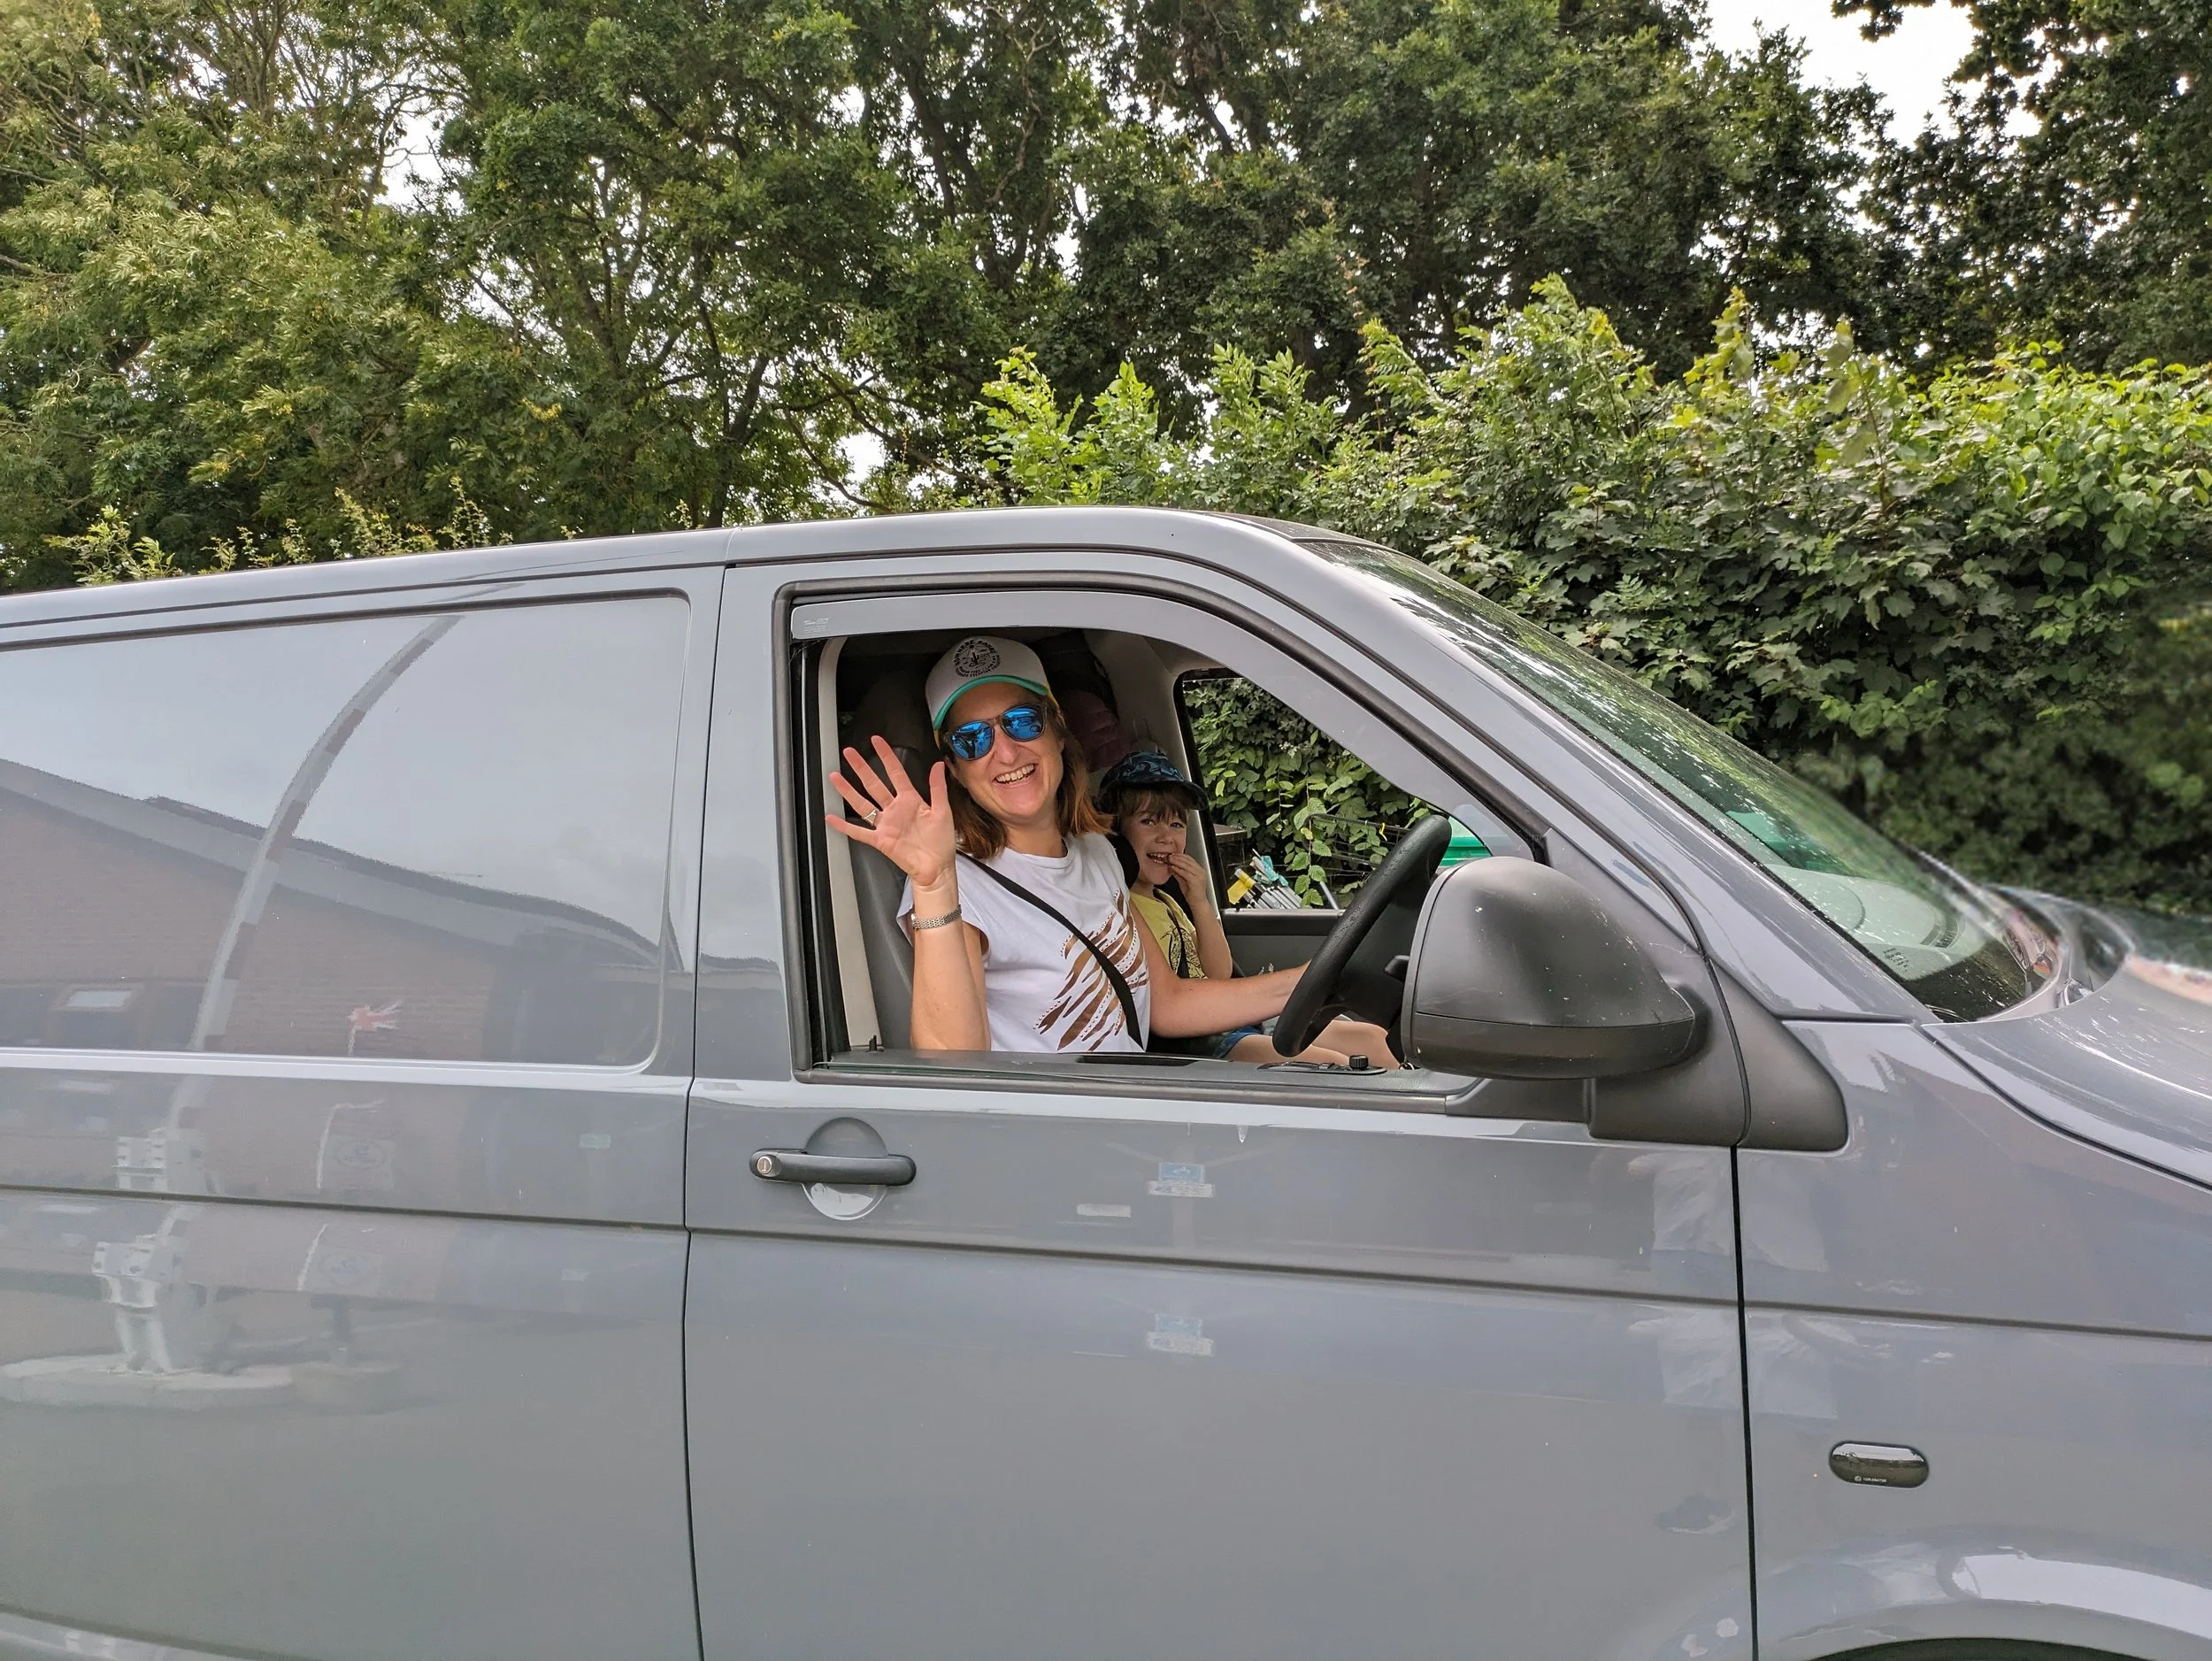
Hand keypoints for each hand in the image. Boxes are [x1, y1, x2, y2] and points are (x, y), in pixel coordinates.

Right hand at [827, 735, 956, 891]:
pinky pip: (859, 832)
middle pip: (874, 784)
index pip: (895, 773)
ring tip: (835, 777)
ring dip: (848, 791)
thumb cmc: (941, 842)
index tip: (877, 741)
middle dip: (861, 767)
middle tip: (849, 753)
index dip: (886, 756)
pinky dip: (845, 826)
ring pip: (863, 804)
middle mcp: (895, 809)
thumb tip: (939, 765)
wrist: (937, 868)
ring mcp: (886, 824)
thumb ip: (938, 788)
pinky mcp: (880, 840)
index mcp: (910, 800)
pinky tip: (831, 818)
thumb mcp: (943, 811)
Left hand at [1165, 851, 1213, 909]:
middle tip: (1169, 855)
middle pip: (1188, 860)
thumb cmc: (1192, 894)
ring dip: (1177, 861)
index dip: (1180, 855)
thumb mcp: (1183, 881)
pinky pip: (1186, 873)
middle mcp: (1200, 871)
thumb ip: (1178, 873)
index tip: (1172, 854)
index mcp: (1199, 870)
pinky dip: (1178, 869)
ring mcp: (1199, 876)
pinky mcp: (1195, 881)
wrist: (1198, 903)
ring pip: (1187, 865)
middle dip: (1178, 857)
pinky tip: (1173, 867)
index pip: (1190, 859)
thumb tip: (1171, 866)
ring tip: (1169, 859)